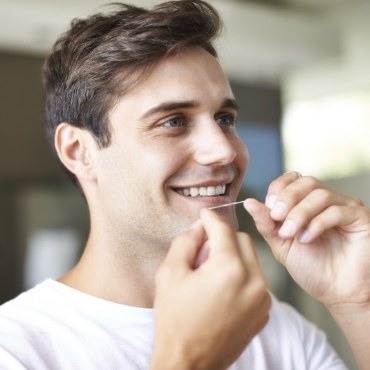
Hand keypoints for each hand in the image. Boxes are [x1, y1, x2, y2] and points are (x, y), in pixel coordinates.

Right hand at [151, 209, 269, 369]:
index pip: (223, 229)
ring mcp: (262, 298)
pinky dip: (241, 275)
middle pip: (242, 239)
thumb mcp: (169, 273)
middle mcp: (253, 281)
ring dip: (233, 256)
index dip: (211, 218)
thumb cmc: (175, 319)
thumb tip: (199, 226)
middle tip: (203, 252)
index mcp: (229, 269)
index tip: (204, 214)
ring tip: (211, 273)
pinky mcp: (264, 311)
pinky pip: (256, 279)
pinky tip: (222, 289)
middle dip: (223, 238)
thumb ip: (186, 241)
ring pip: (251, 258)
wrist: (189, 363)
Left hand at [244, 171, 369, 307]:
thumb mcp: (281, 244)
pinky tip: (307, 239)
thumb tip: (249, 202)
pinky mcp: (360, 218)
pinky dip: (317, 223)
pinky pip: (337, 211)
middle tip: (277, 217)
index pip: (291, 180)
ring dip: (300, 213)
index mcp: (306, 203)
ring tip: (290, 234)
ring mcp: (345, 207)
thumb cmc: (312, 269)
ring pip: (320, 195)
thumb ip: (266, 223)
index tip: (268, 207)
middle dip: (287, 199)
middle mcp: (327, 201)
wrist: (337, 294)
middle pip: (306, 183)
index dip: (278, 189)